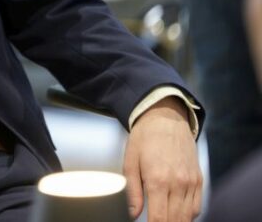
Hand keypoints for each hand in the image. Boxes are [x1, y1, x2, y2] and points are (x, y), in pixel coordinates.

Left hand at [123, 97, 201, 220]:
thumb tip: (132, 213)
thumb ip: (132, 191)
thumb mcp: (130, 161)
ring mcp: (191, 182)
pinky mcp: (198, 179)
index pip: (158, 218)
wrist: (166, 118)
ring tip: (164, 220)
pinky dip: (188, 215)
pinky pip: (197, 206)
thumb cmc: (145, 137)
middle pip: (175, 220)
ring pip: (188, 216)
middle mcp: (178, 183)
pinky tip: (177, 214)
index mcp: (158, 179)